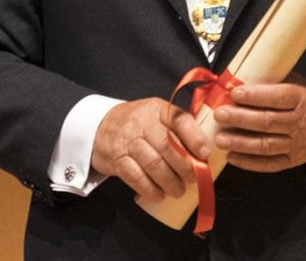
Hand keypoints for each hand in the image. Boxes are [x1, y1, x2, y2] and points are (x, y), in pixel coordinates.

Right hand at [91, 98, 210, 201]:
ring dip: (169, 181)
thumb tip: (206, 155)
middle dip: (184, 166)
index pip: (179, 119)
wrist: (99, 126)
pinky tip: (159, 195)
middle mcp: (141, 122)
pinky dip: (149, 189)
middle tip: (193, 179)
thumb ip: (179, 129)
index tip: (205, 154)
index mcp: (157, 109)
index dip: (195, 137)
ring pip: (152, 163)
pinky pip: (135, 176)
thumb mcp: (158, 116)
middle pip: (166, 144)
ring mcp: (126, 140)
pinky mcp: (116, 158)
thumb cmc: (138, 125)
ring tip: (178, 191)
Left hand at [212, 73, 305, 171]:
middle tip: (220, 115)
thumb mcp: (297, 82)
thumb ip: (272, 80)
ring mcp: (297, 144)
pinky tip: (232, 157)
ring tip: (220, 139)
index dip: (256, 96)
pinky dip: (250, 163)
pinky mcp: (293, 160)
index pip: (279, 98)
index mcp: (302, 99)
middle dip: (241, 119)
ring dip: (241, 143)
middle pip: (268, 122)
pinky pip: (271, 164)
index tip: (235, 93)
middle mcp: (300, 123)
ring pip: (267, 145)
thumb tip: (238, 77)